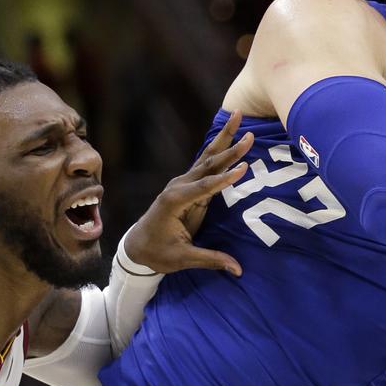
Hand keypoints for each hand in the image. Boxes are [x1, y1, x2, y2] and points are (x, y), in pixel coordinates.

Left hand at [123, 112, 253, 274]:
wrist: (137, 246)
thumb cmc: (158, 253)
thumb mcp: (182, 259)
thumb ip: (211, 260)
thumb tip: (238, 269)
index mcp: (174, 202)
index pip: (204, 188)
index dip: (224, 180)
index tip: (244, 168)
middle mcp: (177, 187)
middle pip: (208, 164)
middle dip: (229, 148)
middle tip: (248, 132)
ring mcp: (182, 183)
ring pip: (207, 157)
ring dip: (225, 138)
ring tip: (238, 116)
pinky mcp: (187, 185)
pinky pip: (205, 163)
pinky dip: (219, 148)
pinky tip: (229, 134)